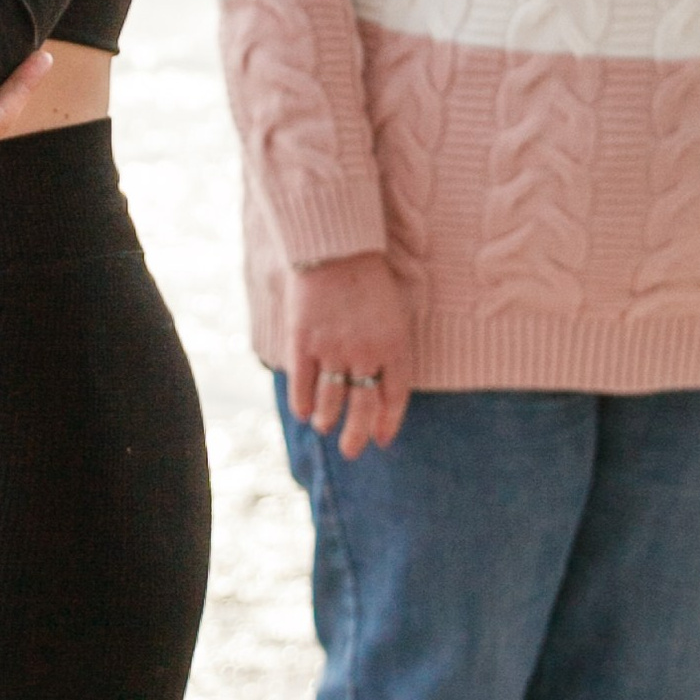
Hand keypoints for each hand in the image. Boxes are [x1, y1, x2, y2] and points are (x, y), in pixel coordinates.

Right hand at [286, 249, 412, 455]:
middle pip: (362, 407)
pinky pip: (303, 383)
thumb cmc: (370, 279)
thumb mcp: (396, 313)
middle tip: (352, 452)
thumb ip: (392, 348)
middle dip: (357, 435)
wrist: (336, 247)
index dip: (387, 422)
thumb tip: (382, 384)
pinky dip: (302, 402)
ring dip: (328, 419)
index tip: (381, 439)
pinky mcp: (303, 341)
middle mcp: (365, 353)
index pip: (394, 396)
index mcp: (395, 345)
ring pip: (331, 400)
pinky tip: (304, 412)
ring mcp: (332, 349)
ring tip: (325, 428)